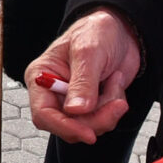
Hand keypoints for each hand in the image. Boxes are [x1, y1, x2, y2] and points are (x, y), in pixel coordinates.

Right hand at [27, 8, 141, 143]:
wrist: (121, 30)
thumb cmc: (97, 30)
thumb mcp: (89, 51)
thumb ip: (82, 82)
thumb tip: (75, 111)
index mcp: (41, 78)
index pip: (43, 113)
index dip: (64, 126)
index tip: (87, 133)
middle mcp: (54, 93)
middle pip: (67, 125)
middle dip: (95, 119)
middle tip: (117, 104)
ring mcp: (72, 101)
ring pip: (88, 126)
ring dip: (108, 110)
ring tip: (115, 81)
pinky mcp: (91, 105)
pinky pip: (102, 120)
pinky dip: (114, 106)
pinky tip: (115, 84)